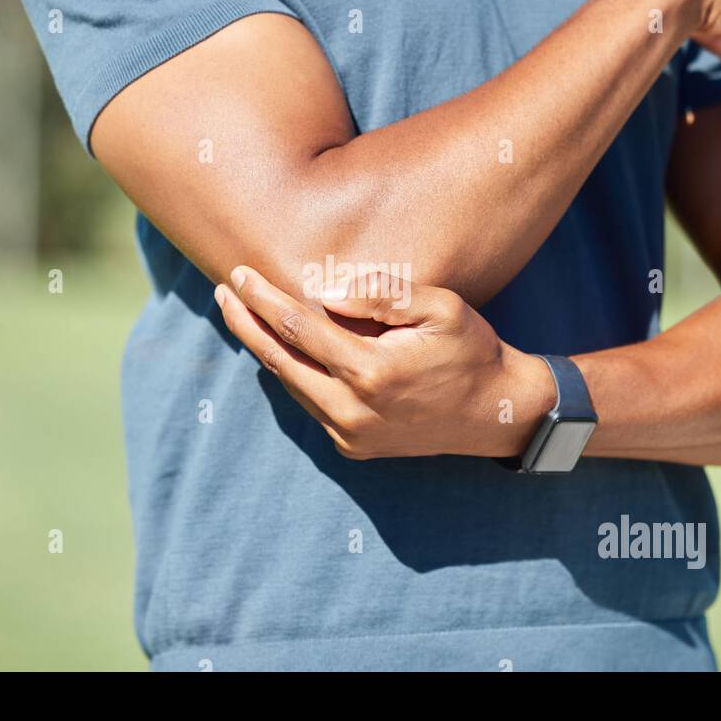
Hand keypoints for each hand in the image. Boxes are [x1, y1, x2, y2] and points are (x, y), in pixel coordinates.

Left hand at [214, 266, 553, 460]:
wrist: (497, 413)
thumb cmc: (471, 350)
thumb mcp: (440, 308)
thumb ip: (381, 294)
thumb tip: (320, 293)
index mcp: (370, 372)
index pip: (297, 328)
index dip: (262, 298)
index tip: (240, 273)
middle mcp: (352, 410)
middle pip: (278, 360)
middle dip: (245, 323)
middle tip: (223, 291)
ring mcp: (350, 434)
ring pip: (290, 386)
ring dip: (264, 349)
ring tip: (244, 315)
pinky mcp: (353, 447)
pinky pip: (310, 405)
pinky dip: (293, 376)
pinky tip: (284, 350)